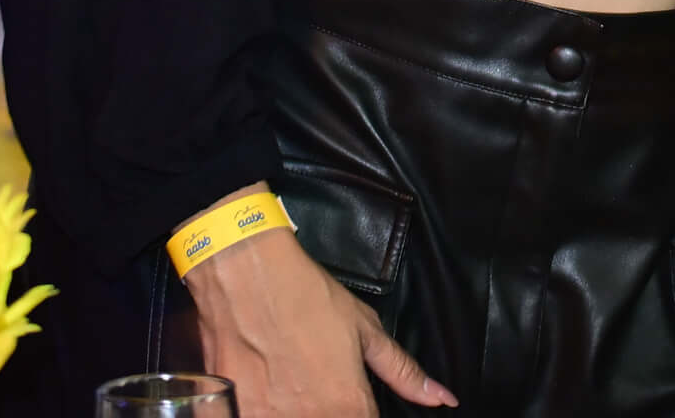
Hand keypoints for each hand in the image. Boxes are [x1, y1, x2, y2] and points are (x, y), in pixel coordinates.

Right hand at [183, 208, 453, 417]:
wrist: (245, 271)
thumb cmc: (307, 295)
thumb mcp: (366, 329)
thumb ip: (403, 372)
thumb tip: (443, 399)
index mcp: (346, 405)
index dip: (361, 415)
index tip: (355, 403)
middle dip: (329, 411)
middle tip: (319, 388)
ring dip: (296, 410)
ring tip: (294, 387)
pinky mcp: (231, 412)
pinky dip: (263, 411)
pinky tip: (268, 394)